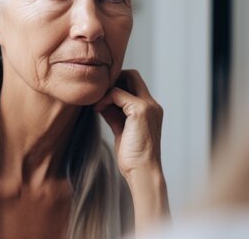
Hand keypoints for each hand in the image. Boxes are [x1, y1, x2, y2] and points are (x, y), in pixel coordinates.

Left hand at [95, 70, 169, 232]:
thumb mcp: (122, 131)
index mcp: (151, 110)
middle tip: (98, 94)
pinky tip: (97, 109)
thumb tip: (102, 103)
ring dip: (108, 89)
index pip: (135, 85)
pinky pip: (117, 94)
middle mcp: (152, 105)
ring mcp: (148, 106)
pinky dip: (105, 98)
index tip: (102, 97)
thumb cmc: (132, 158)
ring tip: (96, 103)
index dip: (118, 85)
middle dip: (114, 80)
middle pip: (133, 76)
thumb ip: (115, 115)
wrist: (142, 172)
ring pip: (127, 80)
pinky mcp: (140, 110)